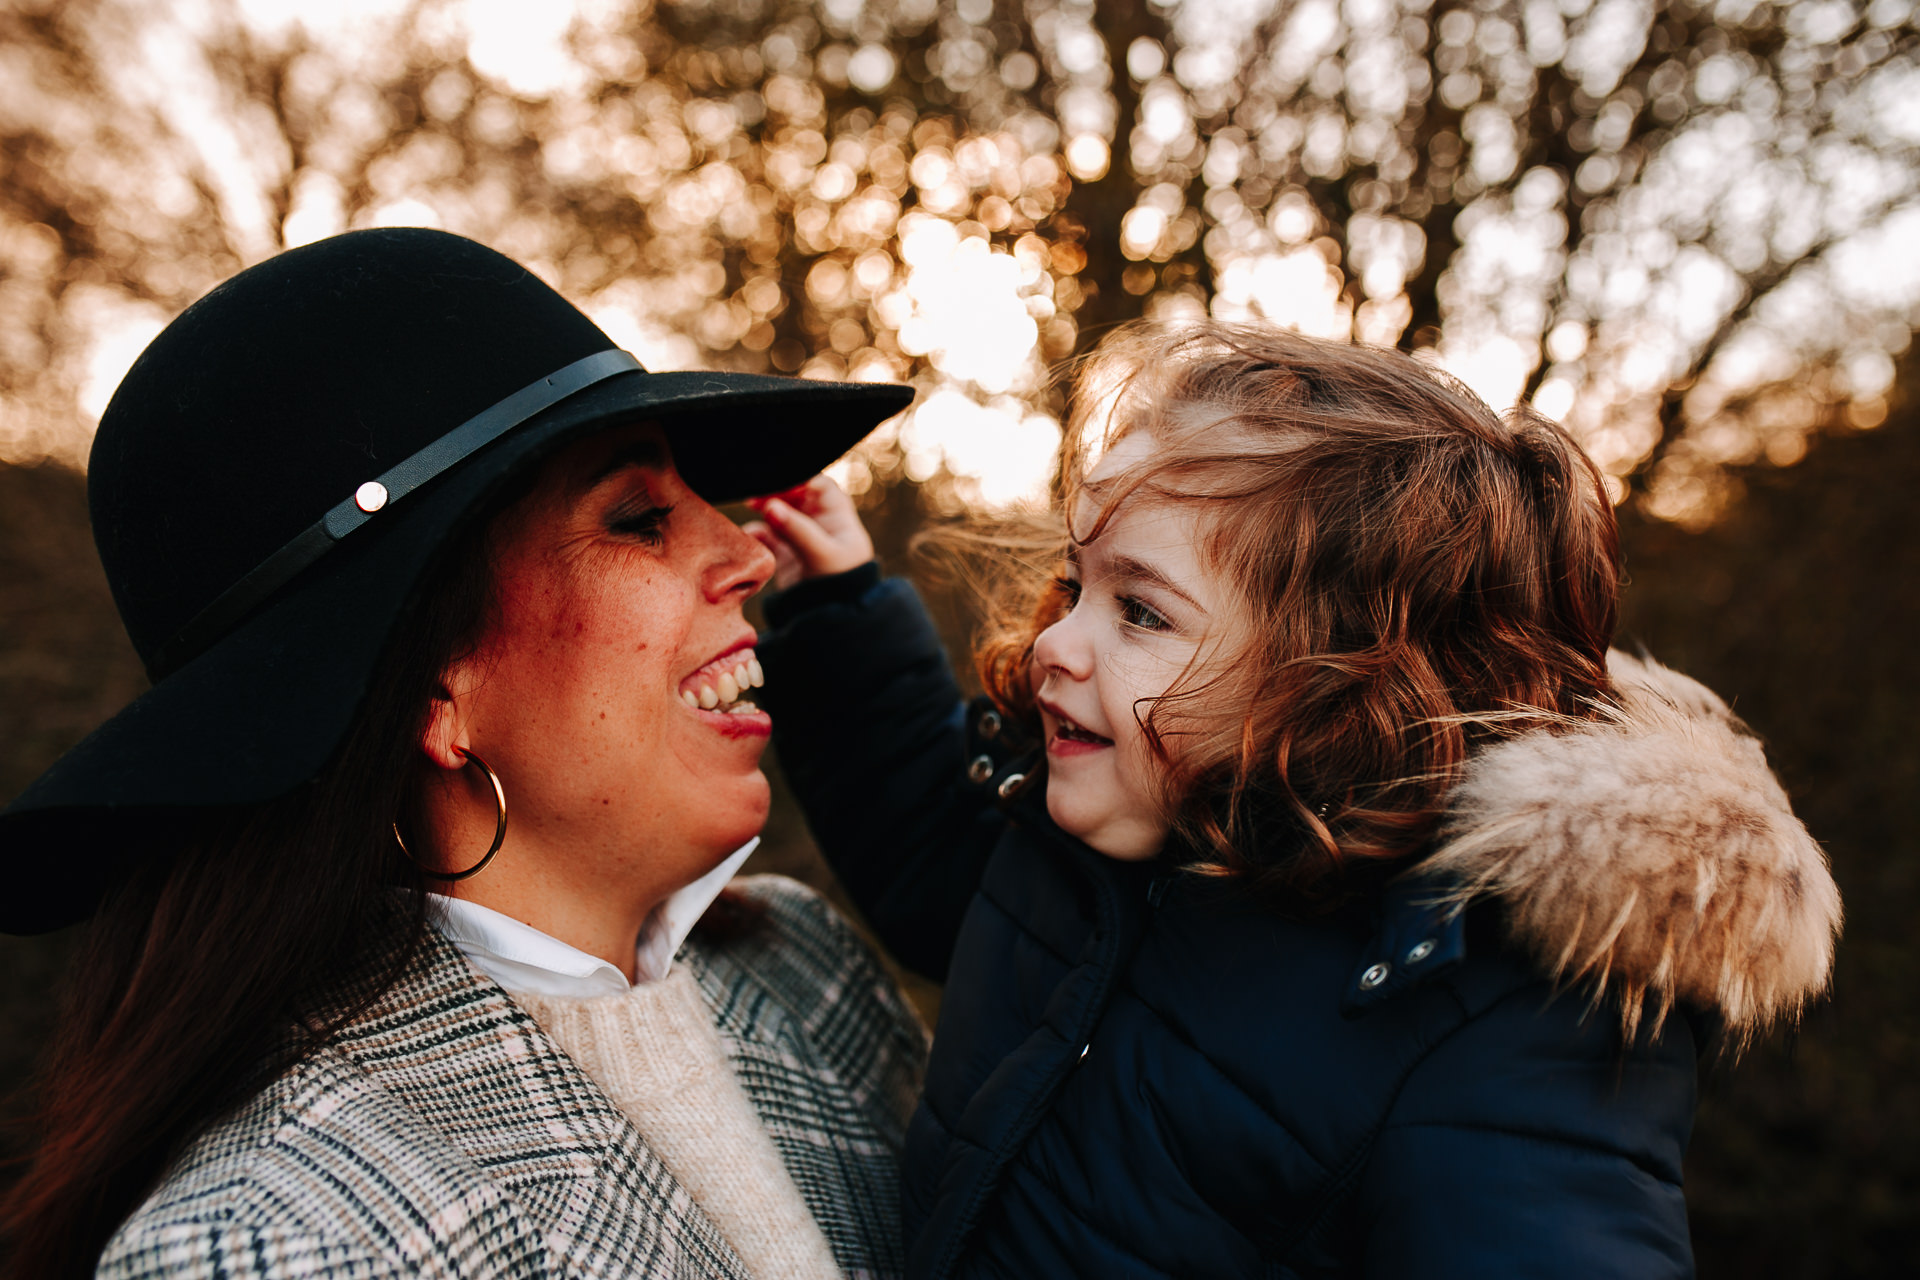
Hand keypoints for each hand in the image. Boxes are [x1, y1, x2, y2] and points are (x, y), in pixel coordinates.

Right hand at [744, 475, 874, 590]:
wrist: (832, 618)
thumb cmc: (840, 583)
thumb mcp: (821, 554)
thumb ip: (796, 530)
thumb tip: (769, 506)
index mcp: (836, 512)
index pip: (814, 482)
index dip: (794, 481)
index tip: (772, 488)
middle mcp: (818, 519)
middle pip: (791, 493)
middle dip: (773, 493)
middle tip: (752, 499)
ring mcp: (799, 534)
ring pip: (776, 513)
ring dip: (761, 513)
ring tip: (747, 517)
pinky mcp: (784, 551)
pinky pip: (765, 534)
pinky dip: (755, 535)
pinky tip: (748, 539)